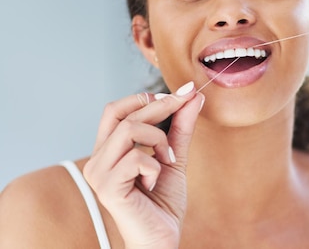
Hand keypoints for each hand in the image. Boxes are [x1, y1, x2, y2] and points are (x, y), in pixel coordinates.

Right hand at [83, 82, 203, 248]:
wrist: (162, 239)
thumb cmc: (163, 202)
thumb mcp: (174, 156)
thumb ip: (181, 127)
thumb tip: (193, 95)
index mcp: (109, 150)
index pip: (116, 109)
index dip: (146, 96)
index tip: (182, 92)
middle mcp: (98, 159)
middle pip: (123, 113)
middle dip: (161, 106)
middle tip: (186, 104)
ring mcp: (99, 174)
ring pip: (129, 130)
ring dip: (158, 139)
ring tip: (167, 160)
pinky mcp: (107, 188)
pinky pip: (136, 158)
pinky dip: (155, 166)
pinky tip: (154, 183)